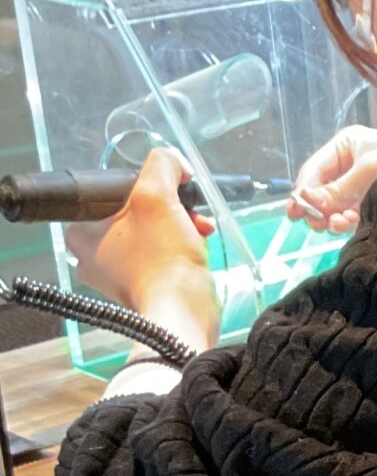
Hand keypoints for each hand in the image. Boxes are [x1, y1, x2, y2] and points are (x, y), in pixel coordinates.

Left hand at [67, 147, 219, 355]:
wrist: (182, 312)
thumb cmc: (162, 256)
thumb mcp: (158, 196)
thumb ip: (162, 164)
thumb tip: (173, 162)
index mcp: (79, 230)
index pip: (114, 189)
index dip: (148, 184)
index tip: (172, 191)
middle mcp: (87, 252)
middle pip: (133, 211)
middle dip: (168, 207)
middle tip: (189, 211)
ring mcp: (111, 273)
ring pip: (147, 230)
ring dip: (177, 224)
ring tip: (198, 229)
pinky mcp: (135, 287)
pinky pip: (154, 253)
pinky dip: (175, 245)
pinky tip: (194, 244)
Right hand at [288, 124, 376, 232]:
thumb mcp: (369, 170)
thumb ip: (338, 188)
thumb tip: (305, 201)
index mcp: (344, 147)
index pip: (314, 170)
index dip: (303, 190)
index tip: (295, 212)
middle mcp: (348, 166)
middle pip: (320, 190)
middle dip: (316, 207)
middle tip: (315, 224)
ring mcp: (359, 185)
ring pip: (333, 206)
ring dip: (330, 217)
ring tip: (335, 224)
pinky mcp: (370, 203)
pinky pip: (349, 215)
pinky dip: (345, 221)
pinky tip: (348, 224)